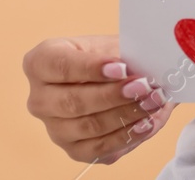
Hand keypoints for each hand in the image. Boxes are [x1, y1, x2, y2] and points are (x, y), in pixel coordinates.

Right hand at [23, 35, 175, 163]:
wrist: (119, 76)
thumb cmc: (110, 57)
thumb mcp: (114, 45)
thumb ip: (124, 55)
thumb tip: (145, 66)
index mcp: (41, 62)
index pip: (60, 66)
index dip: (91, 68)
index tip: (122, 67)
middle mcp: (40, 98)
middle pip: (72, 102)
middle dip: (113, 95)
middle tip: (144, 86)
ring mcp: (54, 127)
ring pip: (87, 127)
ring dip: (125, 115)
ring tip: (153, 102)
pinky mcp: (73, 148)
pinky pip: (98, 148)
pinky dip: (125, 136)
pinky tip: (146, 123)